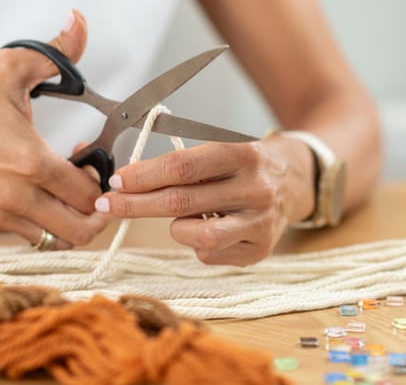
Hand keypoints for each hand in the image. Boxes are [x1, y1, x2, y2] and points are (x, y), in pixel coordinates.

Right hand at [0, 10, 108, 247]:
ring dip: (70, 219)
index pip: (89, 194)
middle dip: (97, 211)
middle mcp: (16, 196)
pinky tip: (37, 191)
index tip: (91, 158)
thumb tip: (78, 20)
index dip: (102, 178)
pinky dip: (43, 222)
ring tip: (63, 190)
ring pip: (56, 240)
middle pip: (81, 231)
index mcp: (30, 162)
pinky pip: (29, 236)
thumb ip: (56, 50)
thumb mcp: (10, 67)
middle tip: (91, 186)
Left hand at [94, 136, 314, 264]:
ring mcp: (259, 223)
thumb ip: (184, 165)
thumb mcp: (223, 150)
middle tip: (108, 205)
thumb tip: (128, 182)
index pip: (184, 165)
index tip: (118, 180)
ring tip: (182, 218)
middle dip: (136, 204)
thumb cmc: (246, 165)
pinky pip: (209, 255)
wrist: (296, 181)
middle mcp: (255, 189)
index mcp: (244, 155)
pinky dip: (197, 244)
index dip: (145, 174)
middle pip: (181, 201)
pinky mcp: (259, 250)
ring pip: (195, 235)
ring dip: (175, 228)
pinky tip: (209, 229)